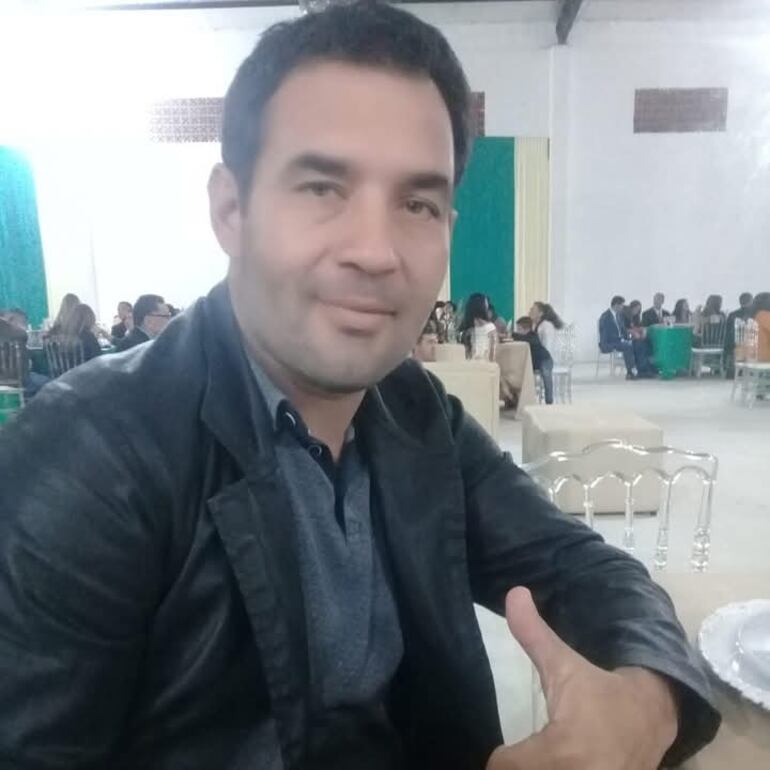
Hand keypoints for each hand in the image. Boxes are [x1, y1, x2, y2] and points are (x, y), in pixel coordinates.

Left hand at [487, 587, 677, 769]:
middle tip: (515, 756)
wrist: (657, 722)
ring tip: (532, 758)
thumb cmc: (605, 695)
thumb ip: (534, 636)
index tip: (503, 749)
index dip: (500, 758)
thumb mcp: (567, 666)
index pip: (505, 768)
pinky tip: (554, 765)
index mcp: (560, 752)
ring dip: (534, 769)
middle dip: (517, 768)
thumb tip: (513, 594)